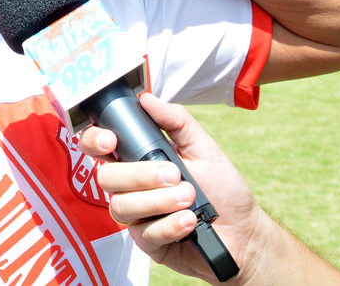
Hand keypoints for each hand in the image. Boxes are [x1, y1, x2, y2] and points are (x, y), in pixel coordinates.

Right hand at [79, 94, 269, 285]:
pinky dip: (170, 225)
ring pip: (121, 206)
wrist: (244, 232)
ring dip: (158, 201)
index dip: (94, 141)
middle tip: (175, 174)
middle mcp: (131, 186)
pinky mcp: (146, 241)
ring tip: (189, 199)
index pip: (99, 146)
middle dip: (140, 175)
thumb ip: (176, 121)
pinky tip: (189, 221)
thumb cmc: (223, 188)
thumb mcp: (203, 147)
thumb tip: (146, 98)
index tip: (111, 140)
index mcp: (137, 159)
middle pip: (107, 177)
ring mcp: (136, 215)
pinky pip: (143, 233)